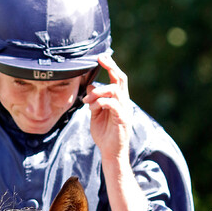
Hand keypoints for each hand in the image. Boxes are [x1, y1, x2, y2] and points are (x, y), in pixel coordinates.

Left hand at [83, 53, 148, 210]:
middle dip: (111, 66)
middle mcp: (124, 103)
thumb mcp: (95, 114)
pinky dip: (102, 102)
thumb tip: (90, 84)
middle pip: (121, 79)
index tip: (100, 56)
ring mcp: (124, 111)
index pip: (117, 78)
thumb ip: (93, 100)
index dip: (111, 66)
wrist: (110, 154)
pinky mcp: (122, 120)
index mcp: (118, 100)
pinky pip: (114, 105)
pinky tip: (93, 106)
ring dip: (99, 91)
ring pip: (115, 91)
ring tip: (87, 99)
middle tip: (100, 59)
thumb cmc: (104, 135)